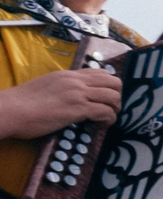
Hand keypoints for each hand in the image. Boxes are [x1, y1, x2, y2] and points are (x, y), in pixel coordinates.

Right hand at [0, 66, 121, 139]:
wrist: (10, 110)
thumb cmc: (22, 103)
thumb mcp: (46, 86)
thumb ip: (62, 88)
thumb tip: (71, 97)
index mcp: (68, 75)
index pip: (100, 73)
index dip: (108, 86)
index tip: (105, 97)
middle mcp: (76, 81)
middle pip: (114, 82)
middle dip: (117, 96)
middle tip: (110, 108)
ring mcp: (78, 94)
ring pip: (113, 96)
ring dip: (115, 109)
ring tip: (107, 118)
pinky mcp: (77, 108)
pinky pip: (105, 112)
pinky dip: (109, 119)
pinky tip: (102, 125)